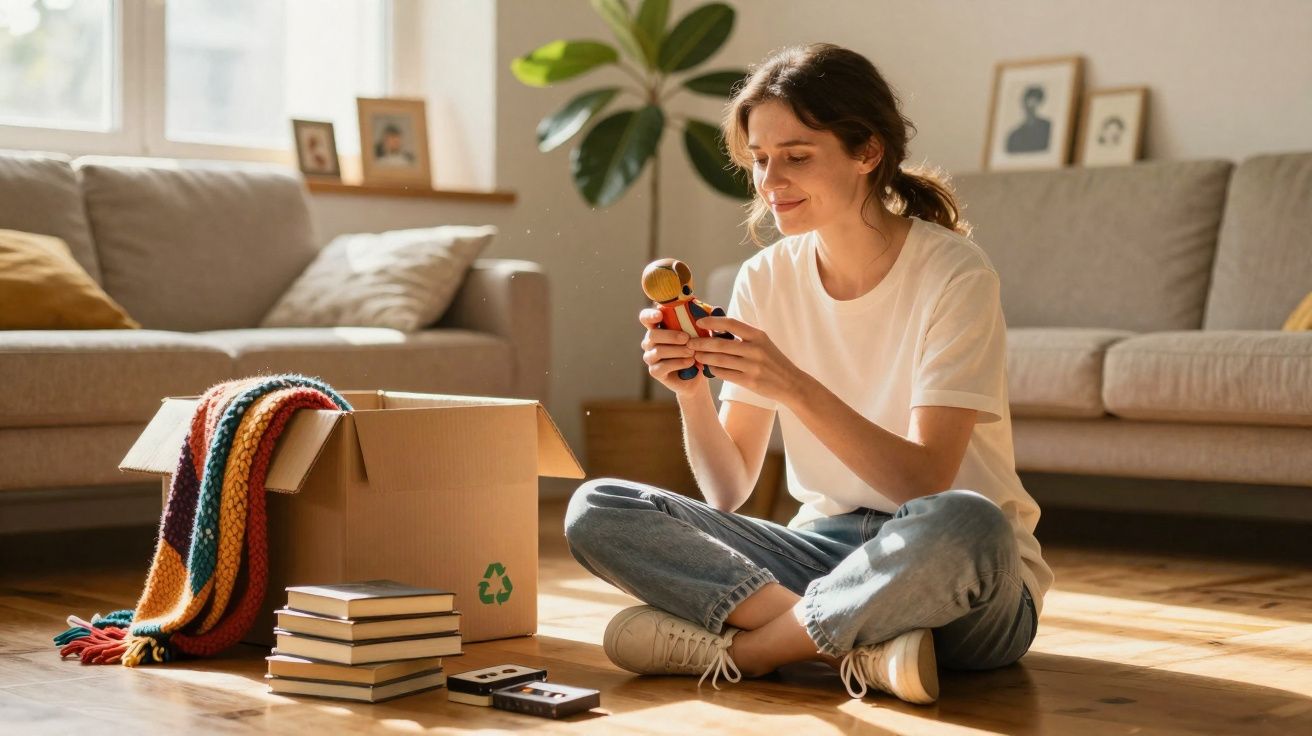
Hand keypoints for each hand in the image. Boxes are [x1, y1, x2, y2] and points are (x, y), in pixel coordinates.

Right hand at [639, 308, 704, 396]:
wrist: (698, 375)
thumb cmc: (696, 349)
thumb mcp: (699, 332)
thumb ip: (699, 319)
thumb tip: (708, 307)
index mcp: (658, 327)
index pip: (645, 317)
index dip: (650, 315)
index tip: (660, 315)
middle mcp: (650, 341)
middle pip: (652, 334)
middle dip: (671, 336)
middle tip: (687, 338)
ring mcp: (650, 356)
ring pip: (658, 351)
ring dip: (677, 350)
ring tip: (692, 351)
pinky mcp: (655, 371)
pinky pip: (663, 366)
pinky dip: (678, 363)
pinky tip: (690, 362)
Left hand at [689, 316, 804, 403]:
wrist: (790, 383)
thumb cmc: (773, 360)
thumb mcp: (762, 343)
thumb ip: (743, 336)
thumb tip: (717, 328)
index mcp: (758, 336)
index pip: (731, 324)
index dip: (712, 322)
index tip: (699, 322)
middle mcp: (755, 349)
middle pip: (720, 344)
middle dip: (701, 343)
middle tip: (690, 343)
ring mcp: (752, 366)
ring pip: (719, 360)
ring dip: (704, 357)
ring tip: (695, 355)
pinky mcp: (749, 381)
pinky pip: (724, 374)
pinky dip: (713, 369)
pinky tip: (708, 367)